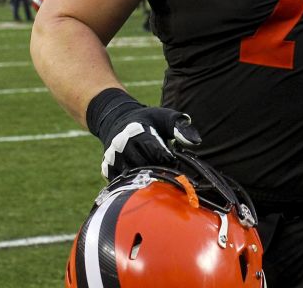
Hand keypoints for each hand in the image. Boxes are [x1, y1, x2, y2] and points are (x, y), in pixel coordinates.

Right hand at [87, 88, 201, 179]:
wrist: (118, 120)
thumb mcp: (165, 117)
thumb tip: (195, 142)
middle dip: (160, 169)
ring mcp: (113, 158)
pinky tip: (142, 177)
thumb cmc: (147, 120)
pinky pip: (123, 184)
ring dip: (148, 178)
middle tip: (167, 168)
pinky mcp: (108, 168)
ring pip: (135, 177)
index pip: (157, 153)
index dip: (170, 160)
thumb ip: (180, 128)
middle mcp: (121, 144)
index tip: (174, 160)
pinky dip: (134, 184)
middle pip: (146, 167)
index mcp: (136, 131)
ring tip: (155, 172)